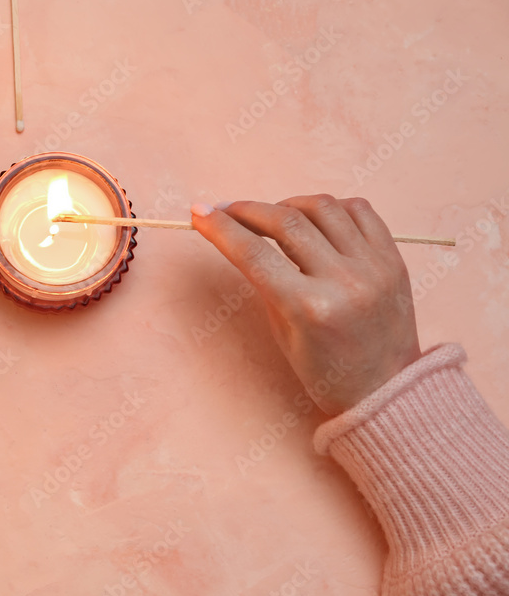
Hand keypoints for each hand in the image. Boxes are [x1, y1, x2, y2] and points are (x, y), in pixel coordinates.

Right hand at [190, 195, 421, 415]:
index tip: (200, 213)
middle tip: (227, 211)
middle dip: (248, 210)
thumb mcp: (282, 332)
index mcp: (309, 308)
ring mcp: (374, 266)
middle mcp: (343, 281)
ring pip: (323, 207)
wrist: (387, 390)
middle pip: (286, 221)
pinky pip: (360, 211)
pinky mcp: (394, 259)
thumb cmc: (326, 372)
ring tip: (273, 217)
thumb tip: (242, 237)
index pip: (253, 253)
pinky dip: (330, 207)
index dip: (220, 228)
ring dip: (288, 205)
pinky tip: (314, 219)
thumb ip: (265, 281)